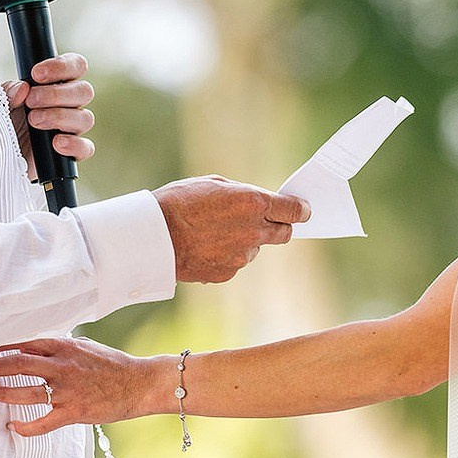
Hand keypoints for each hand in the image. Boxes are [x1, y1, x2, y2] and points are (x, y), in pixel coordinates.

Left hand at [0, 336, 161, 437]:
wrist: (139, 384)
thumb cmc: (113, 364)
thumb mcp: (85, 346)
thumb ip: (60, 346)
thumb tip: (36, 345)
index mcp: (64, 347)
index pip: (24, 343)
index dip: (0, 347)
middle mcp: (62, 367)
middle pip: (18, 364)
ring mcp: (67, 391)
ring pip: (25, 392)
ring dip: (3, 393)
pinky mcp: (73, 412)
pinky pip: (42, 422)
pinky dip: (25, 427)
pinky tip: (13, 426)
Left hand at [4, 53, 95, 178]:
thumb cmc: (1, 123)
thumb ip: (8, 91)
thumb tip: (22, 88)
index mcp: (57, 85)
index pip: (76, 66)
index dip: (62, 66)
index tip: (37, 74)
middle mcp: (69, 105)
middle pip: (84, 91)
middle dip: (56, 94)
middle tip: (31, 101)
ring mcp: (72, 130)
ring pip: (85, 118)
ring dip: (59, 116)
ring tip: (34, 121)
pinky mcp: (71, 154)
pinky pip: (86, 147)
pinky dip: (73, 144)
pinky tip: (56, 143)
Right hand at [153, 176, 310, 282]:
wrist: (154, 237)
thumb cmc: (179, 203)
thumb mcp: (214, 184)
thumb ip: (243, 194)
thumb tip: (257, 203)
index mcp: (254, 204)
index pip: (294, 210)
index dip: (301, 210)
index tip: (302, 210)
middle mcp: (254, 232)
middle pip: (284, 233)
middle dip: (279, 226)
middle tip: (266, 220)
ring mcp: (242, 256)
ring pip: (255, 248)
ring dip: (245, 240)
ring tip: (214, 231)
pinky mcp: (229, 272)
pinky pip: (236, 262)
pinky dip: (227, 255)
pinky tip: (205, 245)